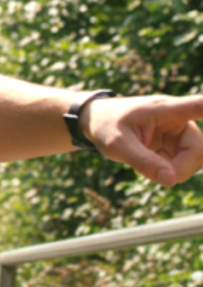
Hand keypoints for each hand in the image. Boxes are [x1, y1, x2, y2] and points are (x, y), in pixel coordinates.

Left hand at [84, 95, 202, 185]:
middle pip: (199, 149)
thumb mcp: (116, 145)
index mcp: (166, 110)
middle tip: (159, 177)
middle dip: (181, 167)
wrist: (95, 122)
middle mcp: (179, 119)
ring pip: (193, 160)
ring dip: (173, 170)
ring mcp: (179, 132)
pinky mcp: (176, 144)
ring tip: (146, 165)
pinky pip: (182, 164)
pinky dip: (168, 170)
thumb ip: (142, 161)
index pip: (199, 106)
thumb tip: (170, 180)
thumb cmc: (104, 126)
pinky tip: (151, 164)